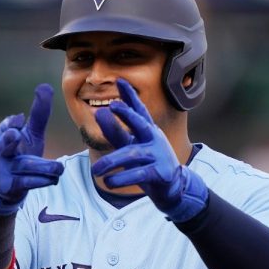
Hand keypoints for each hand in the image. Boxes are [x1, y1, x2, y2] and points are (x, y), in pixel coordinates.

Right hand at [0, 84, 64, 215]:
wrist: (4, 186)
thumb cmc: (20, 154)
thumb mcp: (30, 133)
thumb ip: (38, 114)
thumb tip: (45, 86)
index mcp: (5, 136)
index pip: (5, 127)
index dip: (10, 124)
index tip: (18, 120)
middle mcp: (2, 152)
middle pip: (3, 144)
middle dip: (7, 139)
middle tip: (14, 134)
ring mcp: (5, 170)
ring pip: (24, 167)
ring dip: (42, 167)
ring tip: (59, 168)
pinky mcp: (11, 186)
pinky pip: (27, 183)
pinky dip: (42, 180)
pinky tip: (54, 178)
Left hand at [91, 78, 207, 222]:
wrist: (173, 188)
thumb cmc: (147, 163)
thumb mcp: (131, 146)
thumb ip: (115, 132)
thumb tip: (98, 112)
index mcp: (148, 130)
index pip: (139, 110)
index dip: (130, 96)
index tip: (120, 80)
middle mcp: (154, 139)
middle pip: (140, 123)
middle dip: (127, 114)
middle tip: (111, 105)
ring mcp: (158, 155)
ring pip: (131, 154)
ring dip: (111, 162)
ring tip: (96, 170)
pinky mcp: (159, 173)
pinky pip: (138, 174)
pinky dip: (121, 179)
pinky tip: (109, 182)